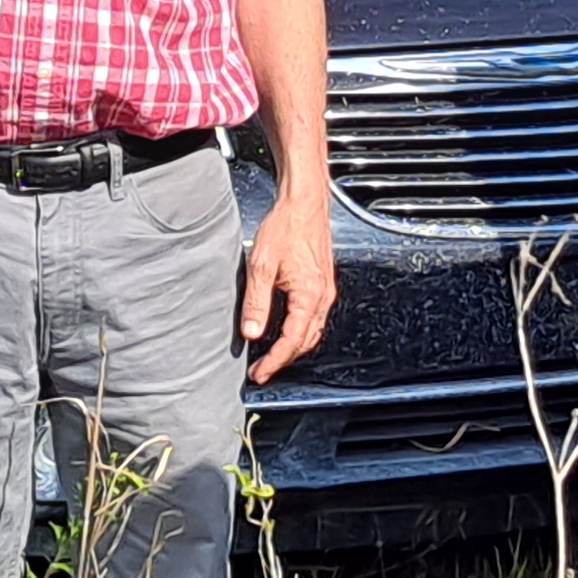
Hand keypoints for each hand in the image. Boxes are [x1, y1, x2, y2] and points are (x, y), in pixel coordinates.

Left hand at [240, 188, 336, 383]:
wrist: (305, 203)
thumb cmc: (286, 227)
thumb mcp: (261, 265)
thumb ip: (256, 302)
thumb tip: (251, 333)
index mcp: (310, 295)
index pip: (292, 341)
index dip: (275, 361)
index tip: (259, 374)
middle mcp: (323, 296)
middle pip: (306, 341)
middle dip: (284, 359)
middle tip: (262, 371)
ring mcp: (326, 290)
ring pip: (313, 332)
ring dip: (293, 348)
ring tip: (272, 357)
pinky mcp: (323, 283)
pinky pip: (315, 318)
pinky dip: (301, 332)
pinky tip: (286, 331)